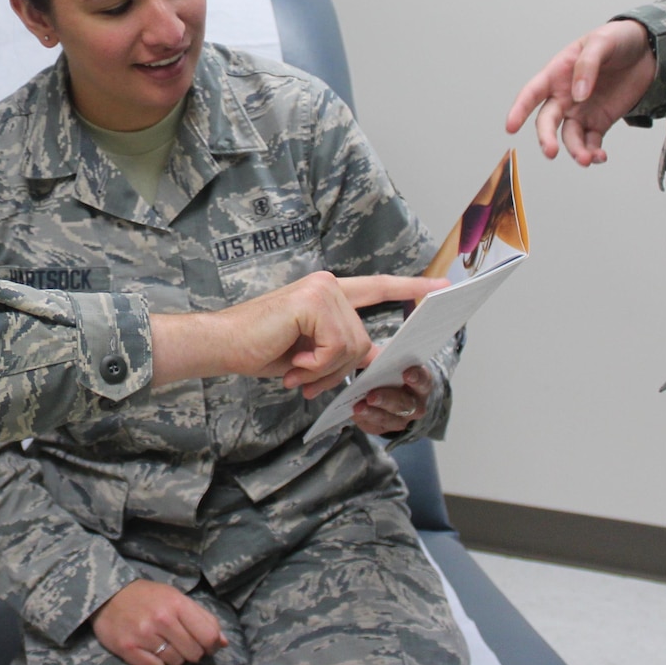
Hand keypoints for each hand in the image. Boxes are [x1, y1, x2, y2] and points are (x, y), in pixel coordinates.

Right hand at [91, 578, 227, 664]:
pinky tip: (148, 650)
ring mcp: (143, 635)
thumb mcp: (175, 598)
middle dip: (191, 651)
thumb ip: (202, 618)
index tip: (205, 644)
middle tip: (179, 642)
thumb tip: (224, 643)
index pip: (209, 635)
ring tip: (161, 643)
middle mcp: (161, 619)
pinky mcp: (128, 649)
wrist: (107, 596)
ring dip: (173, 657)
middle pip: (194, 653)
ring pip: (176, 662)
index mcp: (176, 603)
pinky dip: (156, 663)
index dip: (211, 644)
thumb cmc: (147, 598)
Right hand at [149, 273, 446, 395]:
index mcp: (328, 293)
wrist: (224, 345)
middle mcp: (328, 285)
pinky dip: (315, 366)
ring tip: (295, 371)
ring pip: (351, 348)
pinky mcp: (313, 301)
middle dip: (336, 370)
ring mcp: (322, 290)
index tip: (441, 287)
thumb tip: (377, 360)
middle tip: (304, 378)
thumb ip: (342, 349)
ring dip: (323, 371)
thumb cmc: (260, 349)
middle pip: (362, 342)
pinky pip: (336, 348)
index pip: (376, 288)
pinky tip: (292, 364)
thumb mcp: (311, 352)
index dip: (410, 288)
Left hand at [352, 364, 435, 435]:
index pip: (423, 381)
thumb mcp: (389, 362)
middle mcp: (416, 405)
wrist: (387, 389)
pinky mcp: (385, 428)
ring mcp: (402, 419)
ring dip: (373, 413)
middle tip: (371, 396)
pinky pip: (376, 426)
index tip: (406, 373)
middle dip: (387, 399)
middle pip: (405, 404)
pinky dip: (364, 419)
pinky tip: (355, 413)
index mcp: (421, 383)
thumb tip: (365, 352)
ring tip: (358, 407)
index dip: (417, 378)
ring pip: (390, 419)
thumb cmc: (389, 371)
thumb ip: (382, 358)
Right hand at [504, 19, 656, 165]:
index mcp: (557, 73)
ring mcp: (581, 111)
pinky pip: (591, 142)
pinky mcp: (600, 122)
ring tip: (587, 159)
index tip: (510, 127)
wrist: (646, 50)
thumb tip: (578, 95)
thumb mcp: (601, 42)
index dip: (519, 110)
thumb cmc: (617, 40)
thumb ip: (586, 66)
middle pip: (547, 121)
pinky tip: (600, 157)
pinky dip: (594, 153)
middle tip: (550, 151)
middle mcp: (564, 96)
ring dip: (575, 150)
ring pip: (569, 137)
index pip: (531, 93)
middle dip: (546, 138)